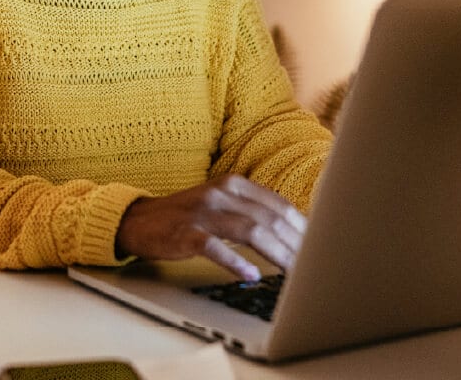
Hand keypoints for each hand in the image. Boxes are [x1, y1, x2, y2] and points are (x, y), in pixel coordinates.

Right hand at [115, 174, 306, 280]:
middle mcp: (220, 193)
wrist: (139, 220)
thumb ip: (251, 212)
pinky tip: (251, 276)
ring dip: (275, 253)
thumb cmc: (187, 216)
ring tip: (294, 272)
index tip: (320, 247)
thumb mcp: (221, 204)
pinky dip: (235, 262)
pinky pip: (214, 247)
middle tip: (313, 266)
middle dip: (295, 244)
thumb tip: (293, 234)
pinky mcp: (185, 233)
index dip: (302, 227)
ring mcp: (202, 213)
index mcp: (233, 184)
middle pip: (268, 218)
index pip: (278, 205)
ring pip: (249, 231)